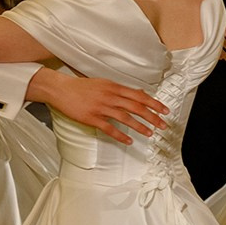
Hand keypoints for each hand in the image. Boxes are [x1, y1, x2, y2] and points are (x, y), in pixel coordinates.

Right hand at [30, 70, 167, 144]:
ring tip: (150, 133)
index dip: (154, 104)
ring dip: (140, 127)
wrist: (60, 89)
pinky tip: (129, 141)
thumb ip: (121, 89)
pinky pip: (109, 128)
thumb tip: (140, 93)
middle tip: (163, 125)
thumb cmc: (82, 87)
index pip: (139, 96)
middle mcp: (110, 96)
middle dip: (152, 117)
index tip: (164, 110)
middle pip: (136, 107)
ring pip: (125, 118)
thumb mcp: (104, 83)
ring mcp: (101, 107)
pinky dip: (120, 135)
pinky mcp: (92, 118)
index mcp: (114, 87)